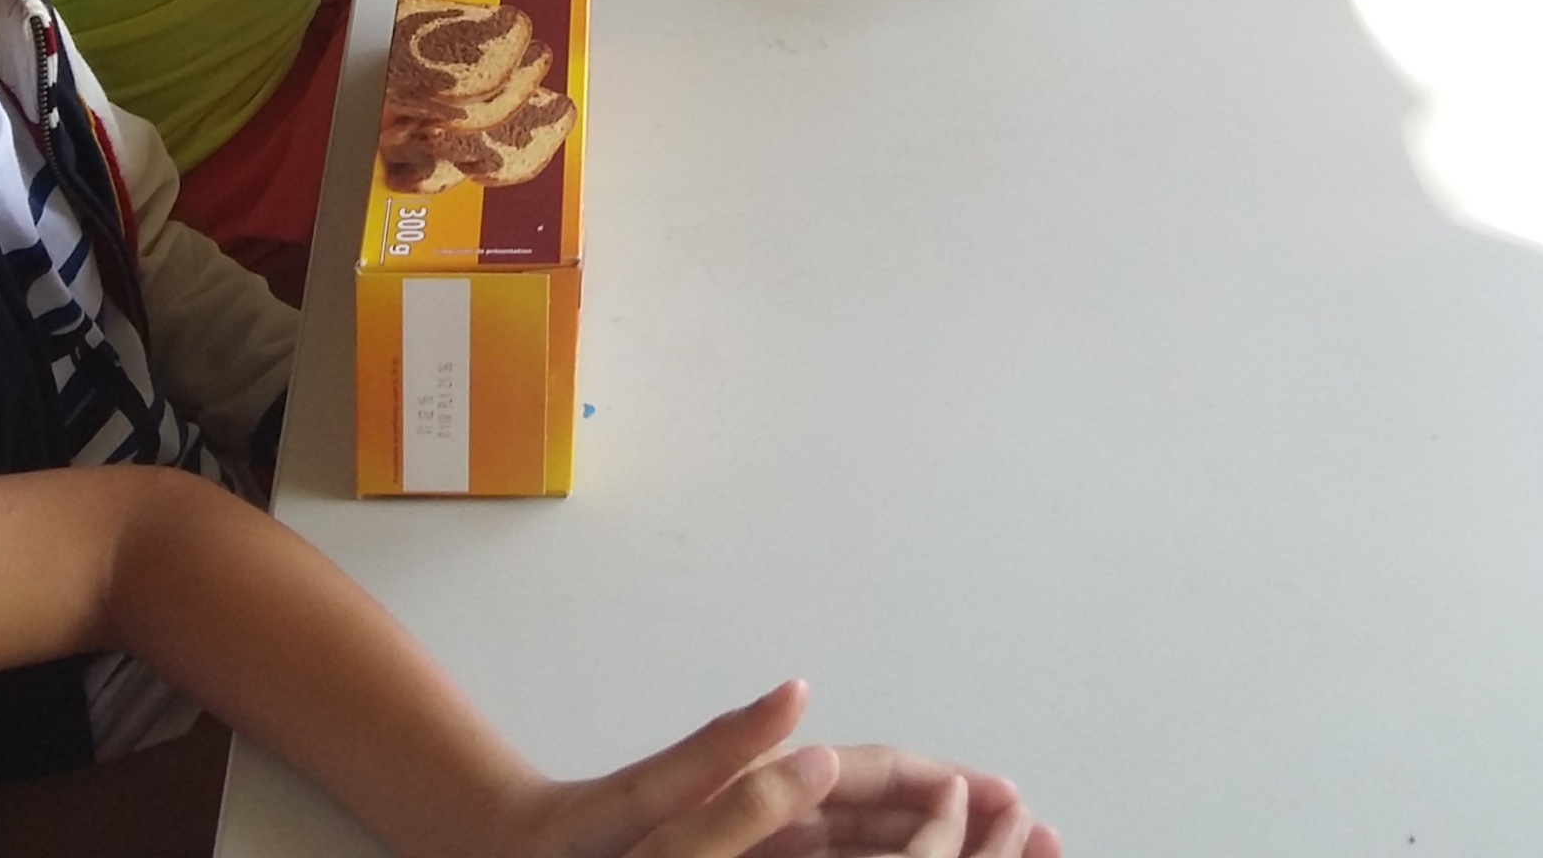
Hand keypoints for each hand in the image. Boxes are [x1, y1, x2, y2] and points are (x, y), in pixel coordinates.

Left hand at [522, 684, 1055, 857]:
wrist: (513, 853)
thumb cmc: (569, 837)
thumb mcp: (649, 799)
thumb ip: (727, 755)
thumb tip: (799, 700)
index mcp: (755, 782)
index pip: (868, 777)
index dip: (939, 784)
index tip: (997, 794)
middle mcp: (767, 807)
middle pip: (886, 810)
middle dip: (960, 814)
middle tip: (1029, 829)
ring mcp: (758, 840)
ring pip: (870, 846)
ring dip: (934, 845)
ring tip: (997, 849)